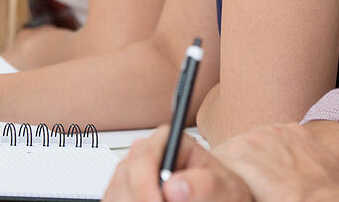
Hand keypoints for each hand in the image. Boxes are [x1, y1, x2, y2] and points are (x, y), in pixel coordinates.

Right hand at [104, 126, 251, 201]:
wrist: (217, 200)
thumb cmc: (222, 193)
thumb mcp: (226, 190)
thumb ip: (205, 187)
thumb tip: (175, 186)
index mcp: (170, 143)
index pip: (144, 155)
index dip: (145, 183)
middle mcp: (145, 156)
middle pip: (124, 178)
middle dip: (140, 200)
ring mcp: (129, 176)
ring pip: (114, 193)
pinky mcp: (122, 195)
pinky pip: (112, 201)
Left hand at [210, 124, 338, 201]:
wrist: (324, 200)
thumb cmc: (332, 193)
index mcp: (293, 134)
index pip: (262, 150)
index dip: (260, 172)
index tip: (265, 188)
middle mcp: (270, 132)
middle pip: (241, 153)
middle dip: (243, 175)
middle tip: (255, 194)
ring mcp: (250, 141)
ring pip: (226, 161)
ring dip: (231, 180)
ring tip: (244, 196)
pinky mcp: (234, 155)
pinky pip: (215, 169)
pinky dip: (218, 185)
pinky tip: (229, 196)